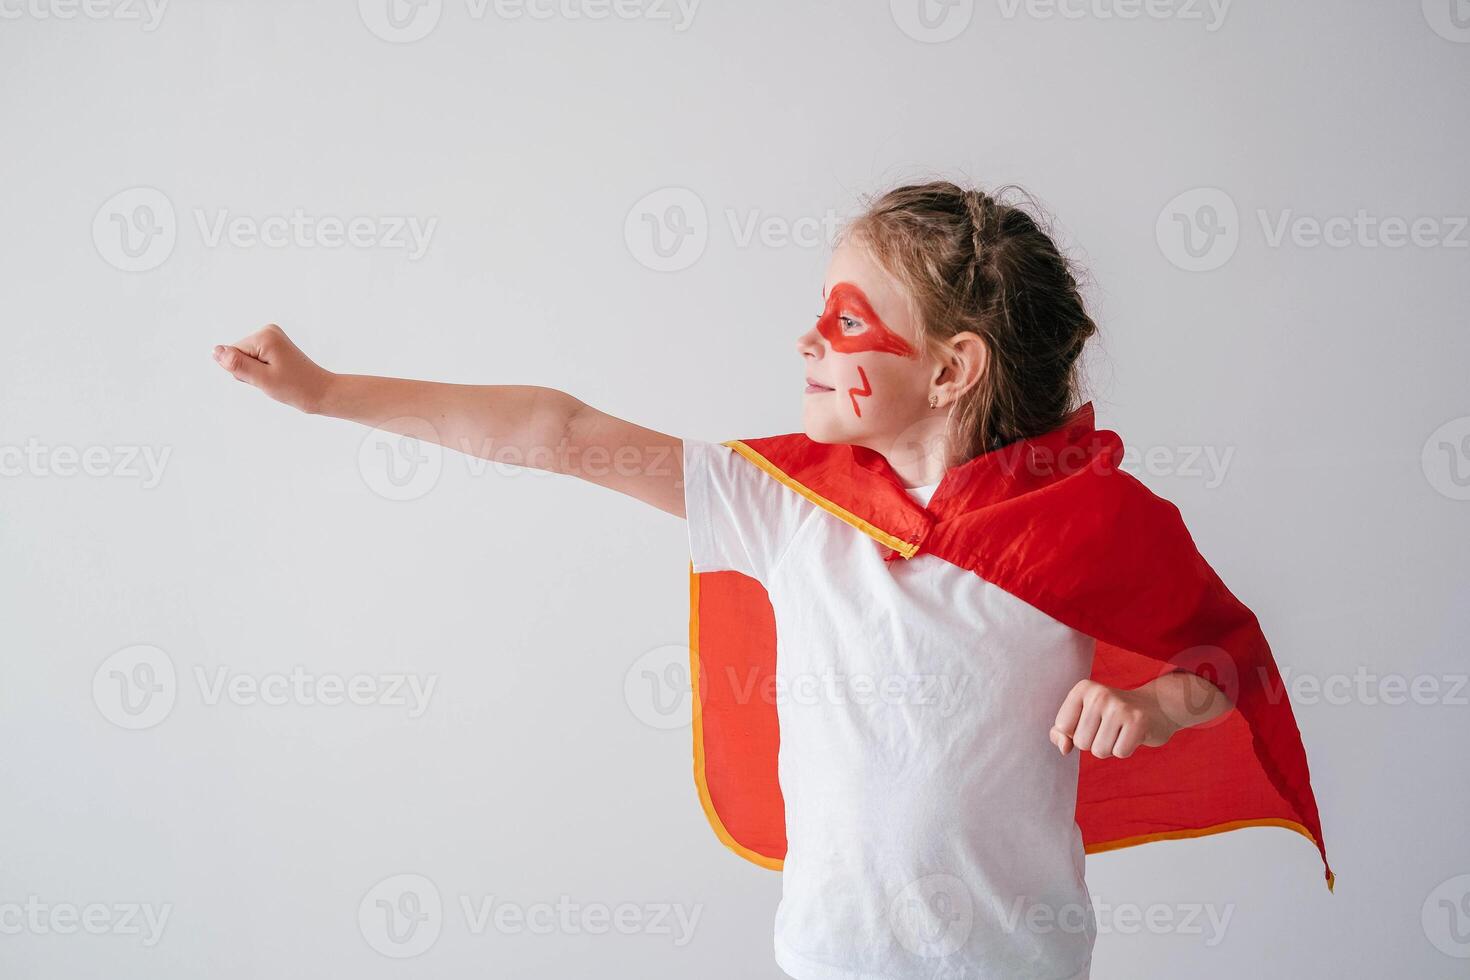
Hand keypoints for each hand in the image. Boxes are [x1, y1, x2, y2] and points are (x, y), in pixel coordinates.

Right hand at [213, 324, 332, 413]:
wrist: (321, 392)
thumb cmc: (295, 388)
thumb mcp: (262, 379)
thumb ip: (237, 364)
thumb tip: (216, 351)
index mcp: (264, 335)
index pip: (232, 354)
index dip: (244, 372)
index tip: (264, 377)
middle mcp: (268, 330)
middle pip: (238, 354)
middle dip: (250, 372)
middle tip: (271, 379)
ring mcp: (272, 336)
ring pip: (245, 358)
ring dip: (256, 372)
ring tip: (275, 378)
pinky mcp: (275, 344)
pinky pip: (255, 359)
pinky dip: (262, 370)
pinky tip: (276, 374)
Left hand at [1049, 679, 1177, 759]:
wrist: (1156, 707)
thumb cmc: (1111, 715)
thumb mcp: (1082, 717)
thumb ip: (1061, 733)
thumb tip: (1064, 749)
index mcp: (1082, 689)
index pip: (1062, 727)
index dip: (1075, 732)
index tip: (1092, 721)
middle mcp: (1099, 694)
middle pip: (1081, 742)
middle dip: (1094, 742)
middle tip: (1110, 727)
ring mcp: (1119, 707)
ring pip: (1099, 751)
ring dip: (1110, 748)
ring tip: (1120, 731)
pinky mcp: (1137, 721)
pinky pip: (1120, 753)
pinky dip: (1125, 750)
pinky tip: (1132, 735)